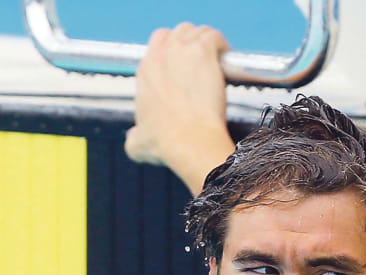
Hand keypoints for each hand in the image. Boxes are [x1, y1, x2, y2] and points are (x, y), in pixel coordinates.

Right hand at [125, 23, 235, 194]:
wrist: (189, 140)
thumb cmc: (167, 144)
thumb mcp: (137, 142)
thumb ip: (134, 136)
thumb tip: (133, 139)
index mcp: (146, 73)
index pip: (157, 45)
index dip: (172, 51)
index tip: (185, 66)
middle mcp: (160, 57)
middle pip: (176, 33)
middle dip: (190, 42)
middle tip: (204, 61)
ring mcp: (181, 52)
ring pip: (195, 31)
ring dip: (207, 41)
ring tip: (217, 57)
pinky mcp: (202, 53)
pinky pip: (213, 36)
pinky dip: (221, 43)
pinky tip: (226, 54)